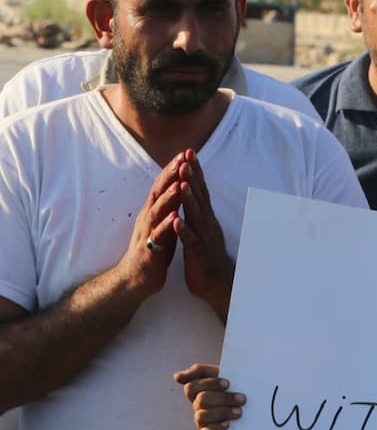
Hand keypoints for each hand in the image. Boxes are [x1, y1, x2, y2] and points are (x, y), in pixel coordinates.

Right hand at [115, 152, 184, 295]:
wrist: (137, 277)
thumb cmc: (153, 249)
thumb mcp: (163, 223)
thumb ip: (170, 206)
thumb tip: (180, 185)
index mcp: (155, 211)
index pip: (164, 185)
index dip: (174, 169)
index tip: (187, 152)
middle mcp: (149, 218)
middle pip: (158, 192)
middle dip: (170, 175)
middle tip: (182, 158)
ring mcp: (147, 233)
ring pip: (157, 211)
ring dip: (167, 197)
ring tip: (178, 184)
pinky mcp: (149, 249)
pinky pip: (157, 236)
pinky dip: (166, 225)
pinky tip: (174, 217)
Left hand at [173, 150, 234, 319]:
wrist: (218, 285)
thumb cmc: (207, 258)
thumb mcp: (202, 231)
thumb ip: (199, 213)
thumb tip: (195, 194)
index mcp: (206, 219)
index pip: (200, 191)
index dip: (195, 172)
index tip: (188, 153)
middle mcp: (207, 225)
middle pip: (200, 197)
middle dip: (192, 178)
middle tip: (186, 158)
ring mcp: (205, 238)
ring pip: (197, 216)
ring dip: (189, 199)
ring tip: (182, 183)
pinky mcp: (199, 254)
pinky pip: (191, 241)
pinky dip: (185, 231)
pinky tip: (177, 222)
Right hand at [174, 363, 244, 429]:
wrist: (258, 407)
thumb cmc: (239, 387)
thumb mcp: (225, 373)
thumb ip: (200, 371)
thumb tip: (176, 377)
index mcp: (199, 391)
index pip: (191, 387)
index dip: (209, 384)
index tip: (228, 383)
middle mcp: (198, 406)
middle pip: (201, 400)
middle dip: (223, 398)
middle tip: (242, 399)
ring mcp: (201, 422)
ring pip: (201, 416)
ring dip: (222, 412)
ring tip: (240, 412)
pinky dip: (214, 429)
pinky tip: (228, 424)